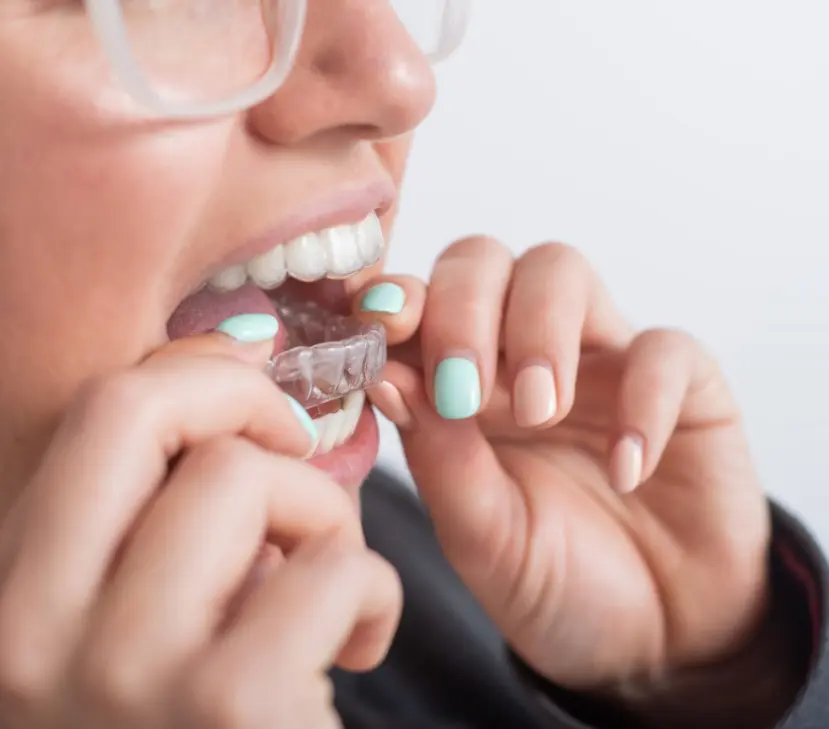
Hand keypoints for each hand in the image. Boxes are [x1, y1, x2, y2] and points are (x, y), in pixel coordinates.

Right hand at [0, 331, 400, 728]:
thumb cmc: (197, 723)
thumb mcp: (142, 618)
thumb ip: (159, 512)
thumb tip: (237, 356)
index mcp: (13, 598)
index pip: (92, 412)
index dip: (194, 377)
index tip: (257, 396)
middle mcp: (33, 632)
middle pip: (145, 410)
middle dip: (249, 404)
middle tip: (297, 450)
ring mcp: (125, 674)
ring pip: (248, 478)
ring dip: (322, 515)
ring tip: (329, 584)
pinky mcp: (230, 711)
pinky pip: (332, 568)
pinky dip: (371, 594)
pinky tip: (355, 648)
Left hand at [354, 238, 769, 690]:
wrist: (653, 638)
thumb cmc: (554, 580)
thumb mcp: (480, 534)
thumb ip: (437, 456)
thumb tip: (386, 376)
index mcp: (460, 383)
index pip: (419, 301)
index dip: (397, 301)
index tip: (385, 327)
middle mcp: (522, 354)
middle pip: (483, 261)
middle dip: (464, 308)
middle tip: (467, 389)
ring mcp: (601, 358)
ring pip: (561, 270)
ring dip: (540, 332)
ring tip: (543, 414)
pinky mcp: (685, 382)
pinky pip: (665, 348)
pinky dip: (643, 399)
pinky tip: (625, 470)